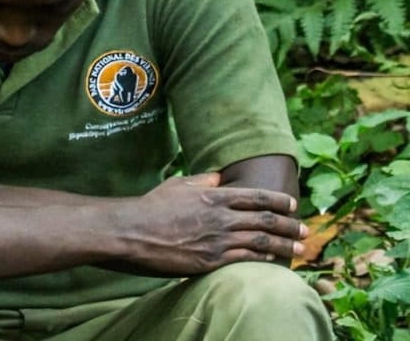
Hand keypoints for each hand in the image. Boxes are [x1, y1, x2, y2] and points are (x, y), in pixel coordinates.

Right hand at [116, 172, 307, 274]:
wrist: (133, 231)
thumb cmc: (152, 206)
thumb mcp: (177, 184)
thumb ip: (201, 180)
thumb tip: (218, 177)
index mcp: (213, 195)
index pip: (255, 196)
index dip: (278, 200)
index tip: (293, 204)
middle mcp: (221, 216)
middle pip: (265, 219)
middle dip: (289, 224)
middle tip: (305, 229)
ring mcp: (217, 239)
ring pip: (261, 241)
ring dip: (284, 244)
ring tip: (300, 248)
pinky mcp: (211, 260)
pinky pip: (246, 259)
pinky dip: (264, 259)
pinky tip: (275, 261)